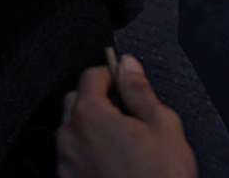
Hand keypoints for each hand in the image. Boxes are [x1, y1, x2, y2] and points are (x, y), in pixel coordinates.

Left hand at [56, 57, 193, 177]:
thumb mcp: (162, 126)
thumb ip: (140, 90)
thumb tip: (128, 64)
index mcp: (90, 114)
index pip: (91, 75)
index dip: (111, 75)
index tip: (127, 84)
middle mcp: (69, 136)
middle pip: (76, 101)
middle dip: (98, 100)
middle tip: (129, 116)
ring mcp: (65, 163)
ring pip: (73, 131)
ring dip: (92, 128)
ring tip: (125, 145)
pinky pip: (73, 157)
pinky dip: (88, 153)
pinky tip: (114, 165)